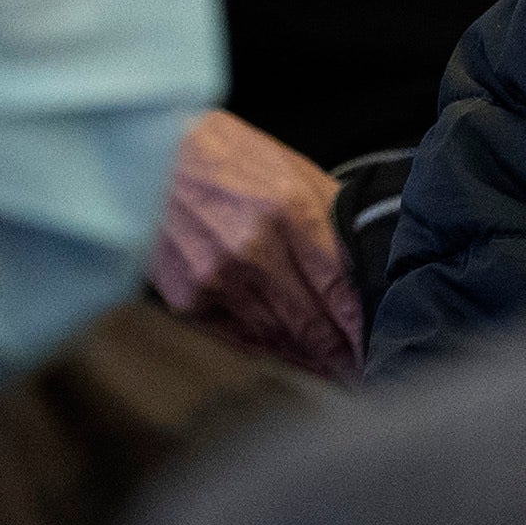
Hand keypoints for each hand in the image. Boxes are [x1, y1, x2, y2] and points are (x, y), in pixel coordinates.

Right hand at [147, 110, 365, 381]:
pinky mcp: (189, 296)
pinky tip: (285, 355)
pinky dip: (264, 349)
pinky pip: (238, 337)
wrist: (152, 152)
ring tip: (329, 370)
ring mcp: (218, 276)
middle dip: (339, 353)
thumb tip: (364, 263)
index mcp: (290, 210)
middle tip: (360, 372)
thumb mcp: (292, 169)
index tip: (374, 346)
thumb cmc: (229, 157)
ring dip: (306, 359)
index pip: (339, 288)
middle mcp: (255, 248)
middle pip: (311, 322)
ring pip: (276, 337)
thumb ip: (330, 216)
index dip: (359, 327)